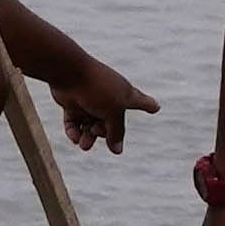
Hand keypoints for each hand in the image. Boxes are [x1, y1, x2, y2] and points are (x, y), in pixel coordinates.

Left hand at [33, 43, 152, 152]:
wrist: (69, 74)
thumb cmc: (97, 88)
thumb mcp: (113, 112)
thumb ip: (116, 132)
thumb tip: (117, 151)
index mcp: (124, 94)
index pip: (140, 101)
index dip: (148, 105)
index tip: (155, 107)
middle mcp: (109, 98)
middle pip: (111, 123)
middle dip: (105, 133)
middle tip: (97, 129)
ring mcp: (90, 102)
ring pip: (91, 127)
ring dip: (88, 138)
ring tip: (84, 144)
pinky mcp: (73, 105)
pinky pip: (75, 125)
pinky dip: (75, 133)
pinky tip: (75, 138)